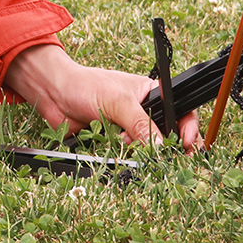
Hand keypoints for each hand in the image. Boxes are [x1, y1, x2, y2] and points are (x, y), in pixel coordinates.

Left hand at [3, 43, 202, 150]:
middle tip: (169, 157)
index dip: (188, 127)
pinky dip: (122, 155)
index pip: (179, 111)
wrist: (54, 94)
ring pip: (146, 149)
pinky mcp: (114, 142)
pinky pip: (126, 156)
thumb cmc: (85, 85)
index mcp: (150, 94)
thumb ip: (140, 123)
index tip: (188, 142)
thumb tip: (160, 145)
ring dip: (138, 150)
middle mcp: (143, 112)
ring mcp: (129, 128)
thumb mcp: (118, 101)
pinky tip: (112, 144)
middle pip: (167, 135)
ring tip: (123, 141)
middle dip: (165, 146)